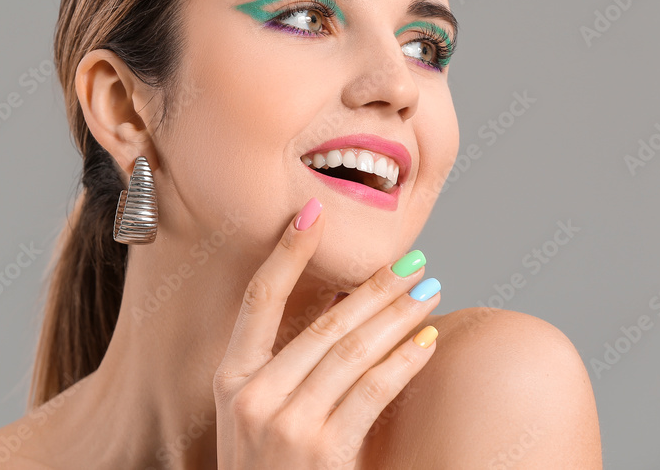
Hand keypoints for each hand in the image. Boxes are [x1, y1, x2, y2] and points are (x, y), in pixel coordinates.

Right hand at [213, 197, 440, 468]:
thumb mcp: (255, 420)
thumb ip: (283, 372)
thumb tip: (341, 311)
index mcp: (231, 381)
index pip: (259, 300)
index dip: (286, 253)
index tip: (313, 213)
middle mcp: (253, 397)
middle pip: (322, 324)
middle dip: (373, 287)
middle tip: (411, 258)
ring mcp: (286, 425)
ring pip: (352, 352)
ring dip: (397, 316)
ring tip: (428, 289)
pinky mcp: (322, 452)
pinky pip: (373, 392)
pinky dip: (405, 360)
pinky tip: (428, 339)